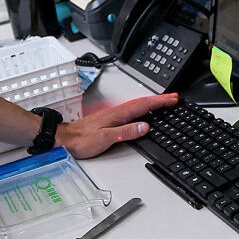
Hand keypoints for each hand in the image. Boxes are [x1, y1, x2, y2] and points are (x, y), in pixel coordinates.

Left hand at [56, 92, 178, 157]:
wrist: (65, 139)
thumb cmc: (82, 140)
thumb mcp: (106, 138)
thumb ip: (126, 132)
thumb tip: (145, 126)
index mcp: (118, 114)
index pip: (144, 105)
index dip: (160, 102)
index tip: (173, 100)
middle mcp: (116, 112)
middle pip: (142, 103)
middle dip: (159, 100)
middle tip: (174, 99)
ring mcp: (113, 115)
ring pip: (137, 106)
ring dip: (151, 104)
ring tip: (164, 104)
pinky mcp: (110, 120)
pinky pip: (131, 111)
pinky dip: (142, 109)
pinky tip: (143, 114)